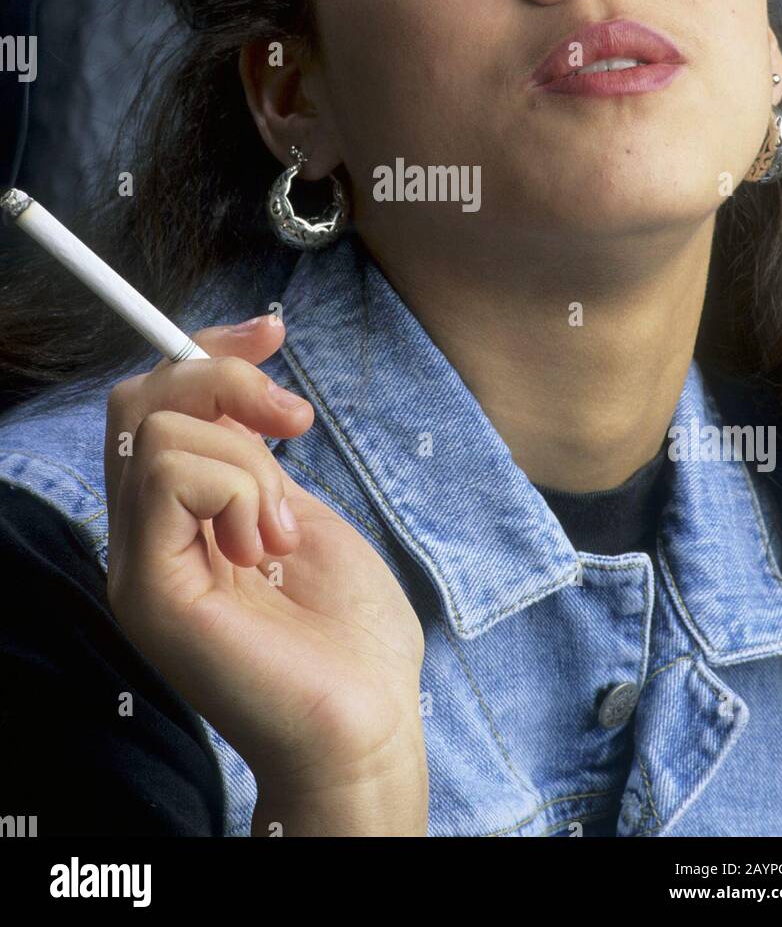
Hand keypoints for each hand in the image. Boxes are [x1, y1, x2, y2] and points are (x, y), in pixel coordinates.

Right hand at [103, 315, 426, 804]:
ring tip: (282, 529)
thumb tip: (245, 382)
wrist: (370, 722)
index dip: (208, 350)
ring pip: (159, 429)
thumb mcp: (303, 512)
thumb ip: (254, 457)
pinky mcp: (147, 587)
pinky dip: (237, 484)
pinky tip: (267, 545)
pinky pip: (169, 472)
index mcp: (180, 522)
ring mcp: (139, 565)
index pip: (156, 405)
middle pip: (142, 400)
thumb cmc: (351, 634)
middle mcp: (146, 539)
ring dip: (249, 457)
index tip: (273, 331)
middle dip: (225, 378)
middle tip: (295, 424)